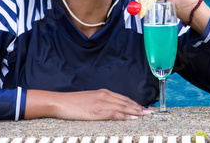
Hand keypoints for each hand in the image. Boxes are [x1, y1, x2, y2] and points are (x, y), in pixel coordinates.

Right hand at [25, 89, 152, 119]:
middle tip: (150, 112)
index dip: (134, 103)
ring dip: (136, 111)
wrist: (60, 102)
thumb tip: (109, 107)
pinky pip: (114, 114)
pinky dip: (125, 116)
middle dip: (139, 107)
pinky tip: (132, 118)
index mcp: (103, 92)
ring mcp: (101, 103)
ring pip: (123, 107)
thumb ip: (100, 101)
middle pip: (126, 101)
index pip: (123, 98)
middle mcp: (104, 95)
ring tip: (145, 114)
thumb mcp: (89, 99)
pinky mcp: (97, 111)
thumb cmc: (73, 102)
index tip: (143, 107)